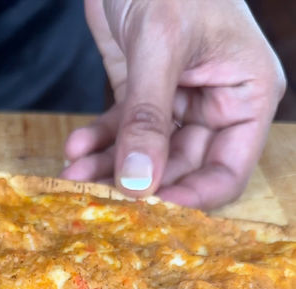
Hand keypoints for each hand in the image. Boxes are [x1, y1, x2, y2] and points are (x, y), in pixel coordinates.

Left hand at [62, 0, 285, 208]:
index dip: (192, 198)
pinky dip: (99, 143)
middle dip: (138, 183)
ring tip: (74, 176)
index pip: (228, 170)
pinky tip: (75, 150)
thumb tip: (138, 183)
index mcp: (245, 94)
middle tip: (97, 198)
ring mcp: (179, 102)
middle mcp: (216, 105)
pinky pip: (123, 132)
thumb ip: (148, 117)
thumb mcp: (161, 44)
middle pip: (180, 169)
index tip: (151, 212)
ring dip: (110, 168)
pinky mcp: (143, 94)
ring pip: (146, 156)